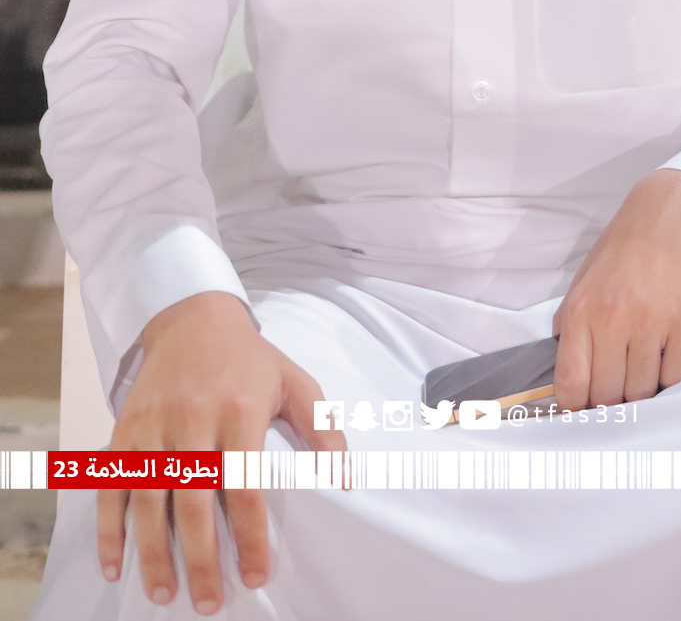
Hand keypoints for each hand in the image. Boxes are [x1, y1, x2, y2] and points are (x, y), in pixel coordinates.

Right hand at [98, 291, 343, 613]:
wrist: (193, 316)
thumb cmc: (249, 359)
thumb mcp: (295, 383)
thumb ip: (322, 429)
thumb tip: (344, 479)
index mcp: (240, 410)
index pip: (245, 486)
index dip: (249, 536)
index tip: (255, 574)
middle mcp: (193, 419)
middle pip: (194, 501)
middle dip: (200, 559)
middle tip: (210, 603)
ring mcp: (154, 425)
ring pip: (149, 499)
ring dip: (154, 552)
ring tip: (165, 595)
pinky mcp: (125, 428)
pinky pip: (111, 483)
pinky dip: (109, 526)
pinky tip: (116, 563)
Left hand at [553, 169, 680, 408]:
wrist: (668, 216)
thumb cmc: (622, 248)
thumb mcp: (583, 280)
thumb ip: (570, 323)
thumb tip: (564, 366)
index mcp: (581, 311)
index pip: (570, 382)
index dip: (574, 407)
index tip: (581, 409)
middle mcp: (613, 320)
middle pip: (608, 395)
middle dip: (609, 403)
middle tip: (615, 392)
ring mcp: (651, 324)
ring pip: (643, 391)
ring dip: (641, 392)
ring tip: (640, 375)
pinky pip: (676, 377)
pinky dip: (670, 380)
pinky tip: (664, 364)